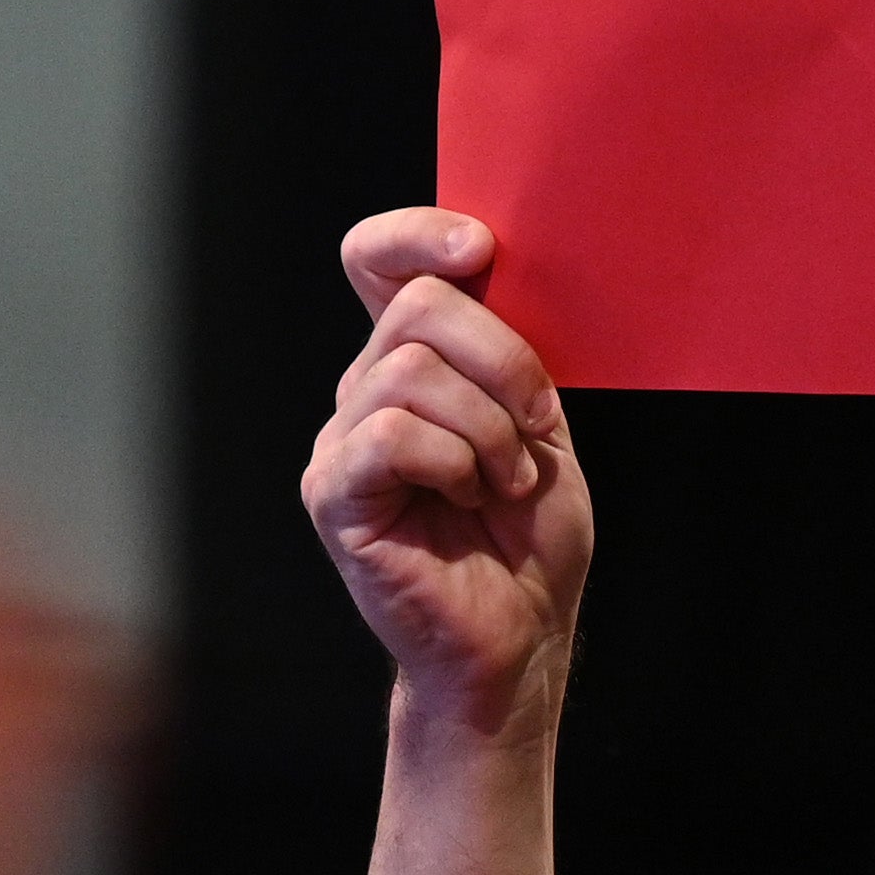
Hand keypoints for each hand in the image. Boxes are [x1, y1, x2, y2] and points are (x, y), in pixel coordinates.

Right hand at [302, 211, 588, 744]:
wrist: (519, 639)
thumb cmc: (527, 541)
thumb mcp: (539, 423)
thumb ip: (511, 351)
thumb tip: (491, 272)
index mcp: (412, 364)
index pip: (377, 260)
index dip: (416, 235)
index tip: (478, 248)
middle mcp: (364, 392)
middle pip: (419, 310)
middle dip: (504, 365)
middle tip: (533, 434)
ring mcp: (342, 442)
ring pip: (411, 372)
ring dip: (488, 429)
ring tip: (503, 481)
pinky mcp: (335, 495)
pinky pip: (391, 435)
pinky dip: (453, 462)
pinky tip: (468, 500)